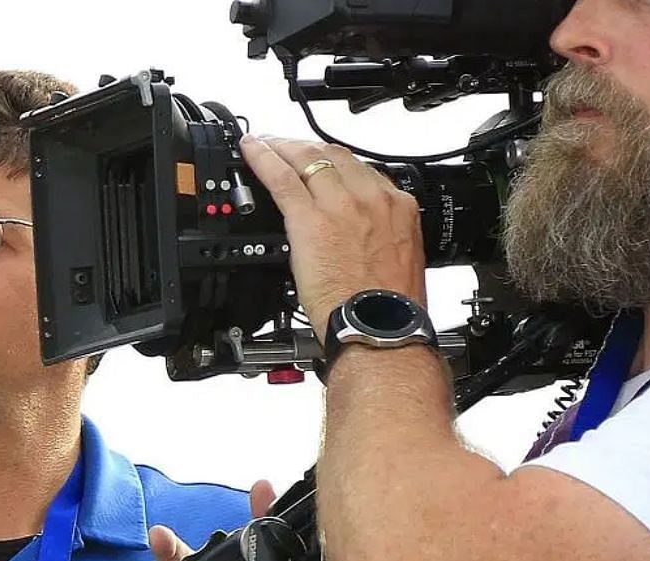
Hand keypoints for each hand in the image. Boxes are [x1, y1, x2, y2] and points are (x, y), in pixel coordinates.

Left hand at [239, 136, 427, 335]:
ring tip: (266, 143)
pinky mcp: (310, 219)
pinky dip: (263, 158)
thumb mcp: (398, 258)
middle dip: (306, 147)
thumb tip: (360, 235)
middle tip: (286, 146)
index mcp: (397, 207)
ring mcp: (340, 205)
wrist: (379, 327)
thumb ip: (379, 235)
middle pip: (333, 155)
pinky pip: (281, 178)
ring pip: (306, 159)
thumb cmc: (387, 307)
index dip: (333, 161)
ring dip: (283, 146)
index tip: (319, 162)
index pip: (361, 168)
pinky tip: (251, 149)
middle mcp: (371, 198)